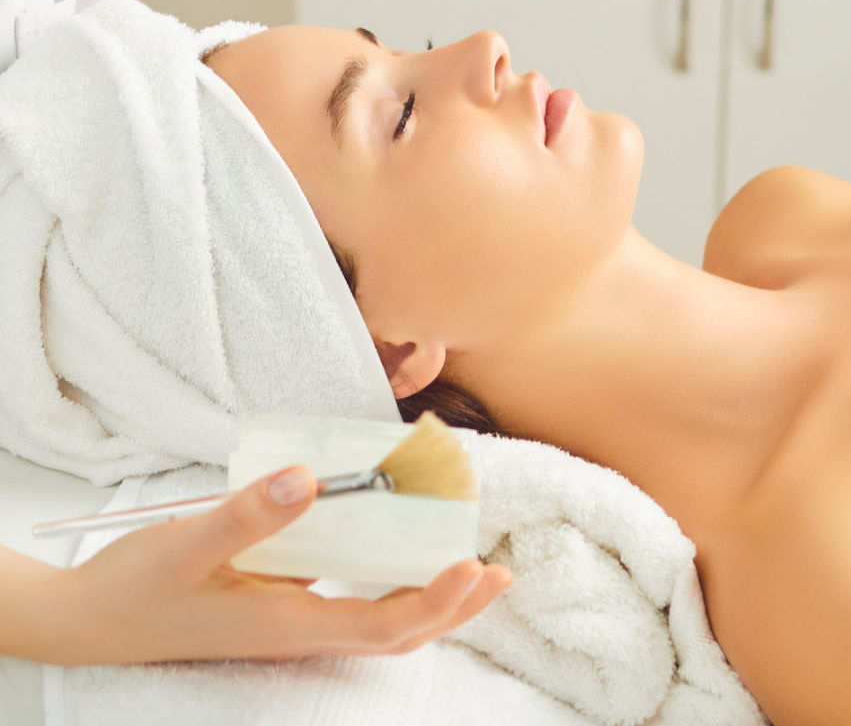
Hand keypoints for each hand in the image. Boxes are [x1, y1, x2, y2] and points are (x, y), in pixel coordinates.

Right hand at [36, 465, 511, 665]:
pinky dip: (388, 575)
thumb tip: (309, 481)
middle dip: (452, 606)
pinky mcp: (282, 604)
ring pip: (378, 618)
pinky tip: (400, 541)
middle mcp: (298, 630)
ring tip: (471, 561)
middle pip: (396, 632)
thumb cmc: (135, 588)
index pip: (382, 626)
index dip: (434, 602)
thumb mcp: (185, 545)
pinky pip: (351, 597)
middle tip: (498, 572)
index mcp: (285, 626)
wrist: (89, 619)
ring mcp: (292, 620)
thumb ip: (247, 516)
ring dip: (428, 594)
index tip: (472, 568)